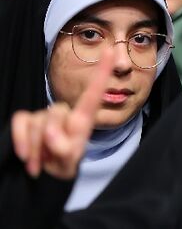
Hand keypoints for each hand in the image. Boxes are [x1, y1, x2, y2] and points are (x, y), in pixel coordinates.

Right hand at [11, 48, 113, 178]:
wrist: (45, 177)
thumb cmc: (63, 164)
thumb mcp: (68, 160)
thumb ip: (64, 148)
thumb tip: (50, 133)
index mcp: (82, 120)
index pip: (94, 93)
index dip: (103, 71)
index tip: (113, 51)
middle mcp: (64, 113)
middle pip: (55, 113)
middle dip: (52, 139)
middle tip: (53, 158)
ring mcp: (44, 116)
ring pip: (37, 121)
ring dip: (37, 147)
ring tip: (42, 162)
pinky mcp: (27, 120)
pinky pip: (21, 121)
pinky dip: (21, 140)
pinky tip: (26, 157)